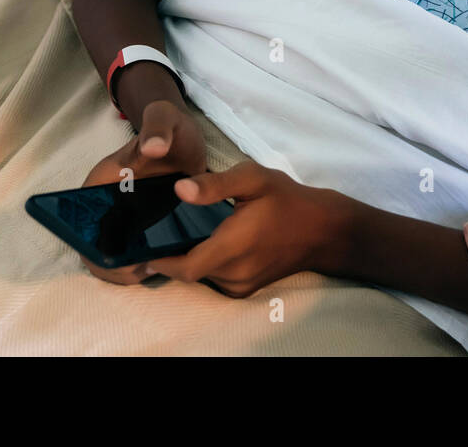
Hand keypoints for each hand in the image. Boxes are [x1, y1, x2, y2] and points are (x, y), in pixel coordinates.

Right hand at [80, 98, 207, 284]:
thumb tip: (152, 147)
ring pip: (117, 254)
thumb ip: (157, 126)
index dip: (95, 249)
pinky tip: (167, 262)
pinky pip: (138, 250)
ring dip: (132, 269)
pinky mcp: (145, 223)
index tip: (125, 259)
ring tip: (159, 267)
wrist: (183, 134)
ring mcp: (126, 215)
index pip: (82, 224)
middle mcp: (108, 202)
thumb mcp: (165, 118)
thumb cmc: (169, 126)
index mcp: (102, 181)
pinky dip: (148, 261)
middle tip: (148, 269)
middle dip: (116, 267)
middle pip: (97, 248)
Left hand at [145, 162, 350, 297]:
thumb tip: (178, 189)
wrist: (323, 230)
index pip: (185, 267)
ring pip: (203, 275)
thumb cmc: (287, 199)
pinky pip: (217, 279)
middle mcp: (234, 273)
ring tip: (186, 232)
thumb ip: (215, 184)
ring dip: (192, 257)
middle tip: (162, 229)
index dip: (160, 261)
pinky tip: (212, 241)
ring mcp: (241, 285)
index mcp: (232, 246)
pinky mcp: (247, 289)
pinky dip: (208, 263)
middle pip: (190, 271)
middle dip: (174, 254)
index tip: (144, 245)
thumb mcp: (254, 179)